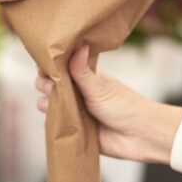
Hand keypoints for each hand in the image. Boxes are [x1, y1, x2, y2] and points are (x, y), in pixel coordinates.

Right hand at [35, 45, 181, 164]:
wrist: (139, 136)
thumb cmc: (124, 106)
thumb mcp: (99, 87)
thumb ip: (82, 71)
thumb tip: (78, 45)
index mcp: (82, 76)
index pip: (58, 65)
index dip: (47, 64)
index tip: (42, 65)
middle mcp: (75, 91)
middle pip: (46, 84)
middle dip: (44, 84)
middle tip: (52, 86)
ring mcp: (72, 110)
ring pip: (45, 104)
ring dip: (46, 104)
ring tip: (58, 106)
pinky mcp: (72, 128)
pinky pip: (52, 124)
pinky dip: (50, 122)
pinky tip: (56, 120)